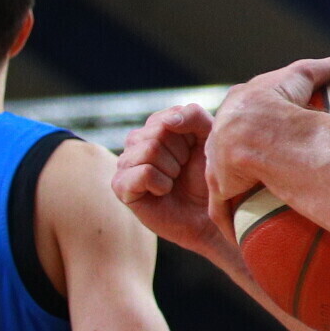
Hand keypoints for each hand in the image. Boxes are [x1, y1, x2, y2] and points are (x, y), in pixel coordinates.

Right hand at [112, 105, 225, 257]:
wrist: (207, 214)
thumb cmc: (208, 176)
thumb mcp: (209, 137)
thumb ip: (193, 116)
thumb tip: (167, 122)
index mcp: (155, 125)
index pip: (168, 117)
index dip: (189, 137)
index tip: (192, 152)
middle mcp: (136, 141)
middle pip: (158, 132)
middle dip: (180, 153)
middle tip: (182, 170)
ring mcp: (125, 163)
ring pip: (149, 150)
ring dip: (172, 169)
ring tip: (173, 180)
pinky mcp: (121, 187)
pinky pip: (143, 173)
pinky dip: (161, 184)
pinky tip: (164, 191)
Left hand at [203, 54, 329, 239]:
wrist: (261, 130)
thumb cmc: (283, 100)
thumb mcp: (308, 73)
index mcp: (237, 105)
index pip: (244, 114)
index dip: (256, 122)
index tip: (273, 134)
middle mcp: (221, 132)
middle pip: (229, 145)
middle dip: (240, 156)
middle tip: (268, 170)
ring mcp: (215, 162)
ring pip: (223, 176)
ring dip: (235, 187)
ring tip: (260, 199)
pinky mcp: (218, 188)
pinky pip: (223, 208)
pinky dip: (232, 218)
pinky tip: (244, 230)